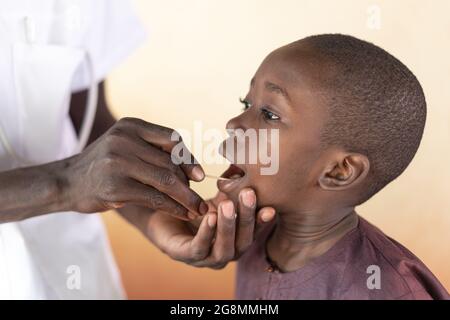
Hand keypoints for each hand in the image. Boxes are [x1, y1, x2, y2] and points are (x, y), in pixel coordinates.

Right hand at [62, 117, 207, 219]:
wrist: (67, 182)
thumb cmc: (104, 165)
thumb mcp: (126, 146)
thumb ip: (154, 151)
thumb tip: (194, 170)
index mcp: (130, 126)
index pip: (172, 138)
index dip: (189, 158)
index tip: (198, 176)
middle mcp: (124, 139)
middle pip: (170, 162)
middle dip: (189, 184)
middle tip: (200, 200)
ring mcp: (118, 162)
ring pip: (166, 180)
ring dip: (186, 198)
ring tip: (197, 209)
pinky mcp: (115, 187)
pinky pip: (154, 198)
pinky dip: (172, 207)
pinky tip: (181, 213)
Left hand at [145, 189, 275, 268]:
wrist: (161, 214)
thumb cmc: (195, 207)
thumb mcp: (219, 197)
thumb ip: (235, 191)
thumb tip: (251, 173)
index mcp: (236, 240)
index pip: (254, 232)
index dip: (263, 222)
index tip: (270, 207)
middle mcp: (226, 253)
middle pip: (243, 242)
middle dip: (246, 218)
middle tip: (248, 195)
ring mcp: (206, 259)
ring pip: (224, 249)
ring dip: (228, 227)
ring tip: (227, 205)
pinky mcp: (185, 256)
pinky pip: (198, 247)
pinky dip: (206, 232)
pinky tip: (209, 216)